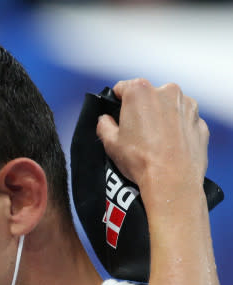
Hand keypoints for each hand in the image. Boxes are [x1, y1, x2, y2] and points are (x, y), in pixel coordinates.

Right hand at [96, 78, 208, 204]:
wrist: (172, 180)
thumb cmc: (141, 160)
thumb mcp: (110, 143)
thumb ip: (104, 125)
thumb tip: (105, 121)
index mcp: (140, 92)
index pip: (122, 88)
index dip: (116, 103)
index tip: (117, 117)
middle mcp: (166, 91)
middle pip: (147, 96)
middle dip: (141, 112)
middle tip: (135, 135)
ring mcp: (187, 105)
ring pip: (167, 108)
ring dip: (160, 119)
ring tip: (153, 144)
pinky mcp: (198, 120)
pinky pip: (183, 121)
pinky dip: (176, 131)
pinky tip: (168, 148)